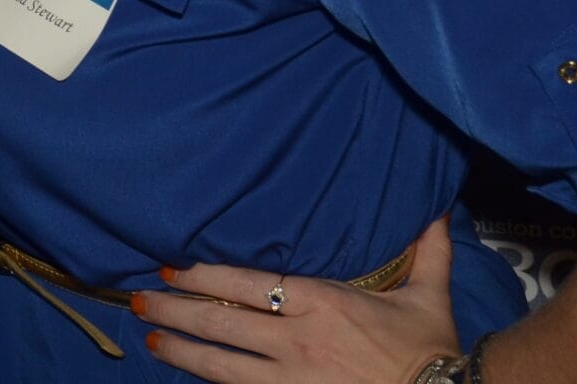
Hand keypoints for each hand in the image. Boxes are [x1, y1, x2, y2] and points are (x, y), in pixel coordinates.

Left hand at [135, 215, 458, 383]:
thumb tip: (436, 209)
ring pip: (222, 364)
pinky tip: (189, 376)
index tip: (171, 267)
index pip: (246, 283)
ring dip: (181, 349)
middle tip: (140, 299)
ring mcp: (291, 379)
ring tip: (152, 337)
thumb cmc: (432, 353)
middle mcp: (297, 340)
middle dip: (175, 308)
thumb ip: (427, 250)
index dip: (202, 275)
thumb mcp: (429, 296)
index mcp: (322, 303)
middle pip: (222, 322)